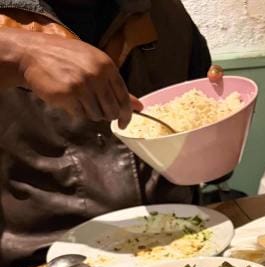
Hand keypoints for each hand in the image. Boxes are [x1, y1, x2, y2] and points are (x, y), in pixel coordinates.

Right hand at [16, 32, 140, 126]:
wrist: (34, 53)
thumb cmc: (66, 59)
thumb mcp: (94, 64)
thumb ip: (117, 87)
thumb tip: (138, 106)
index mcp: (107, 66)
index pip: (124, 98)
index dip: (126, 115)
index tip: (123, 123)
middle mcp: (97, 75)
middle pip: (111, 110)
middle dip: (105, 114)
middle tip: (93, 106)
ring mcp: (83, 85)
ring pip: (96, 115)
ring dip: (88, 112)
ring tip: (77, 97)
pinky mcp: (69, 95)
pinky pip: (80, 114)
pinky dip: (75, 111)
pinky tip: (68, 98)